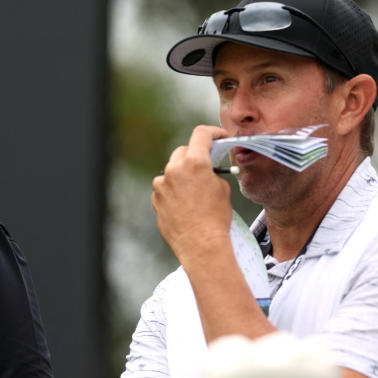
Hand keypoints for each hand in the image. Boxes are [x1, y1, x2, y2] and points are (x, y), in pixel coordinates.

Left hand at [152, 125, 231, 268]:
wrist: (201, 245)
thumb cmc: (216, 218)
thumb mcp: (222, 189)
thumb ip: (211, 173)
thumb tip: (205, 171)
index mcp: (195, 163)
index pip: (201, 134)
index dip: (212, 132)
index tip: (218, 137)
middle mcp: (174, 170)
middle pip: (183, 152)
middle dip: (194, 156)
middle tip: (205, 165)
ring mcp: (161, 185)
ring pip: (171, 172)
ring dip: (181, 176)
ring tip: (195, 192)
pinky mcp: (155, 199)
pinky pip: (164, 189)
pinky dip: (173, 192)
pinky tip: (184, 205)